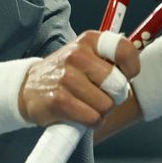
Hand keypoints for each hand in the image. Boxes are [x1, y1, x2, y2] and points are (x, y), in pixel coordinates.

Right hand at [18, 31, 140, 128]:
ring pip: (106, 105)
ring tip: (86, 105)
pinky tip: (79, 115)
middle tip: (100, 95)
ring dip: (100, 112)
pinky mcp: (59, 100)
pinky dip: (90, 122)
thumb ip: (111, 60)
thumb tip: (133, 72)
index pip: (125, 50)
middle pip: (118, 85)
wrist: (28, 89)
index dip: (131, 69)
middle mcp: (77, 55)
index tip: (125, 76)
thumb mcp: (86, 56)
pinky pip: (92, 118)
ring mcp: (66, 77)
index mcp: (88, 40)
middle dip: (114, 96)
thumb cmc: (66, 74)